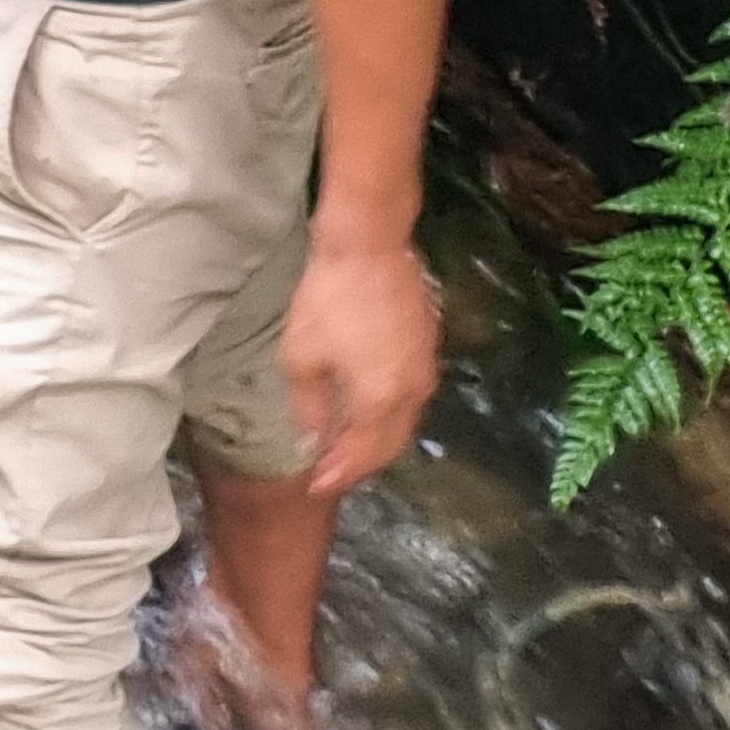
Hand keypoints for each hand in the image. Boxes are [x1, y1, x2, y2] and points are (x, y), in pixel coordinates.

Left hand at [278, 232, 439, 495]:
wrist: (369, 245)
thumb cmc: (328, 299)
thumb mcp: (302, 355)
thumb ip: (309, 406)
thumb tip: (312, 441)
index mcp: (381, 400)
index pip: (361, 453)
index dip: (339, 472)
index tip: (316, 484)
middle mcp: (412, 392)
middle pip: (390, 444)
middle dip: (361, 462)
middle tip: (332, 471)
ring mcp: (425, 367)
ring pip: (404, 420)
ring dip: (377, 439)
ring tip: (347, 445)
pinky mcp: (427, 345)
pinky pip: (410, 395)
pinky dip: (389, 412)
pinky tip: (368, 408)